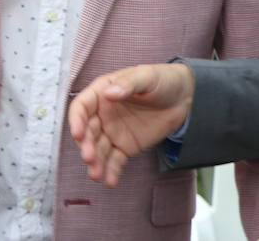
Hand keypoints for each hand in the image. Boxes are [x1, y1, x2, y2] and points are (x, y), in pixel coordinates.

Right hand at [68, 63, 193, 186]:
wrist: (182, 98)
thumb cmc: (160, 80)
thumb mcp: (145, 77)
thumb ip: (128, 84)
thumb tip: (108, 93)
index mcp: (101, 93)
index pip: (81, 107)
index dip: (76, 120)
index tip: (78, 134)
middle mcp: (102, 114)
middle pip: (88, 132)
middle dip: (86, 146)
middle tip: (89, 158)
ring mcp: (113, 132)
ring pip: (99, 149)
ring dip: (95, 162)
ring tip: (97, 175)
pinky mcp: (125, 146)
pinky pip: (115, 160)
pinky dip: (112, 171)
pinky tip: (111, 182)